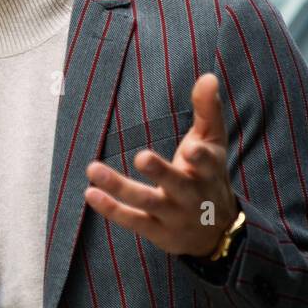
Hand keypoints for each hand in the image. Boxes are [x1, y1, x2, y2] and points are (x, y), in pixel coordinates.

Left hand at [84, 72, 239, 257]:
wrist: (217, 232)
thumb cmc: (209, 176)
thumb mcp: (214, 144)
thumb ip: (208, 110)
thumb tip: (207, 76)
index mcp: (208, 172)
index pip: (208, 164)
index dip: (201, 157)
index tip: (193, 148)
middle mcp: (192, 195)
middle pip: (176, 184)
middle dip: (160, 172)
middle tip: (142, 157)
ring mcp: (173, 215)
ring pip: (146, 202)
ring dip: (120, 187)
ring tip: (93, 169)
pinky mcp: (156, 231)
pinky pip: (131, 221)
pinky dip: (111, 209)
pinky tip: (90, 193)